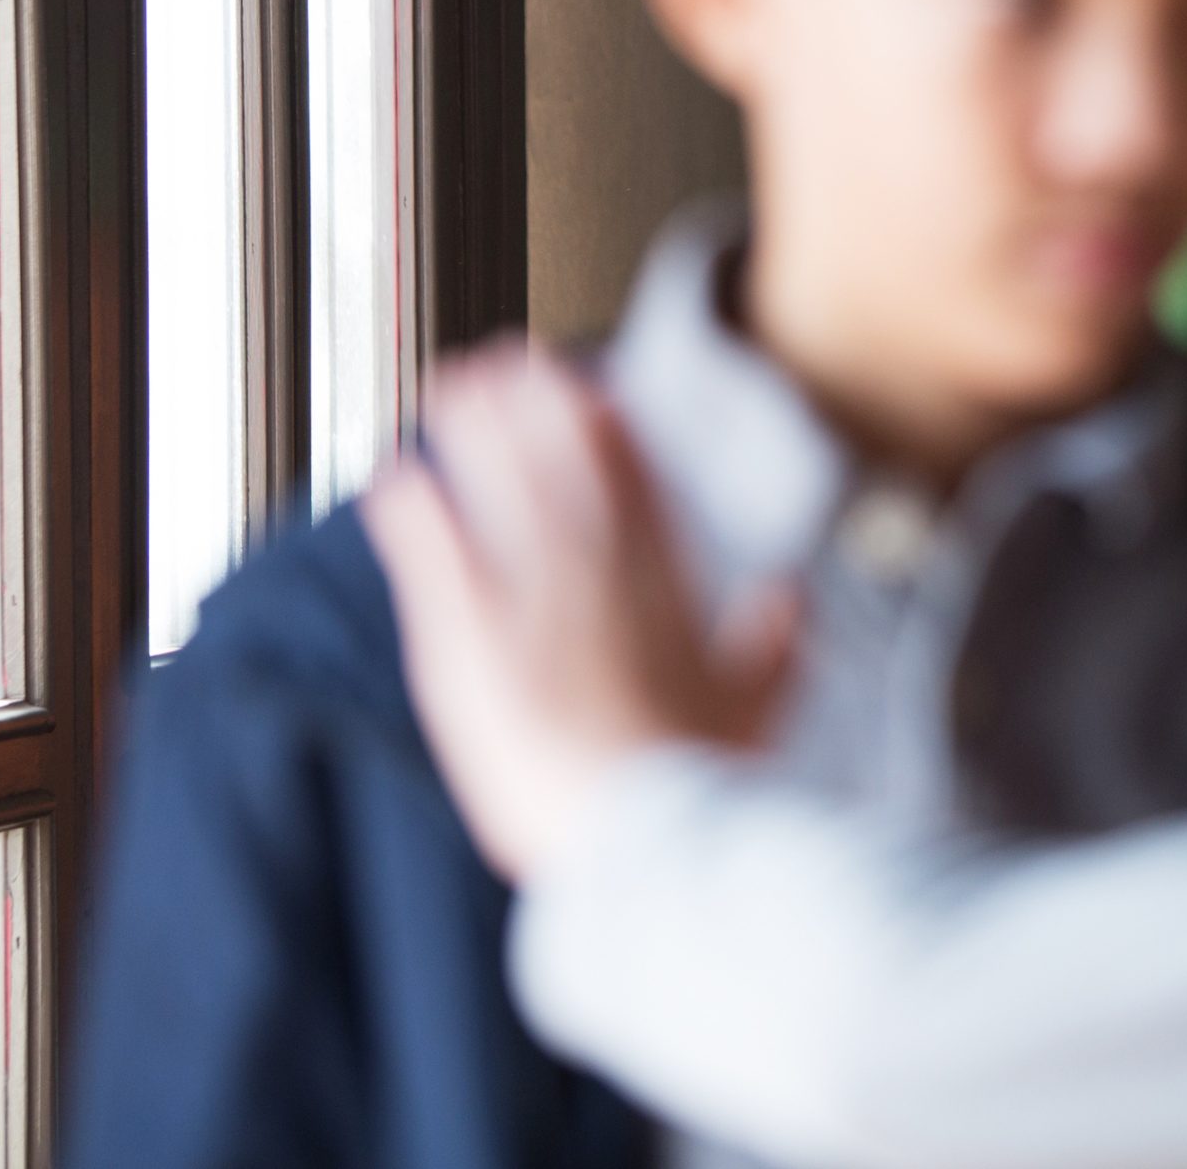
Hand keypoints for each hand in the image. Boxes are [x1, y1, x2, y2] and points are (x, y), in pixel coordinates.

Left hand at [363, 340, 800, 880]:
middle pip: (562, 467)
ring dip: (476, 433)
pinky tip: (394, 478)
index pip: (634, 486)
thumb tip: (793, 599)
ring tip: (452, 386)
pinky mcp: (469, 643)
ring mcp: (531, 601)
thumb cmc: (703, 782)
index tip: (590, 391)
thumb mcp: (759, 710)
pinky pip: (435, 559)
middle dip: (535, 408)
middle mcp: (597, 574)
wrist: (645, 829)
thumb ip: (774, 646)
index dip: (607, 430)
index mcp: (665, 587)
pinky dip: (414, 514)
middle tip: (511, 358)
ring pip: (501, 491)